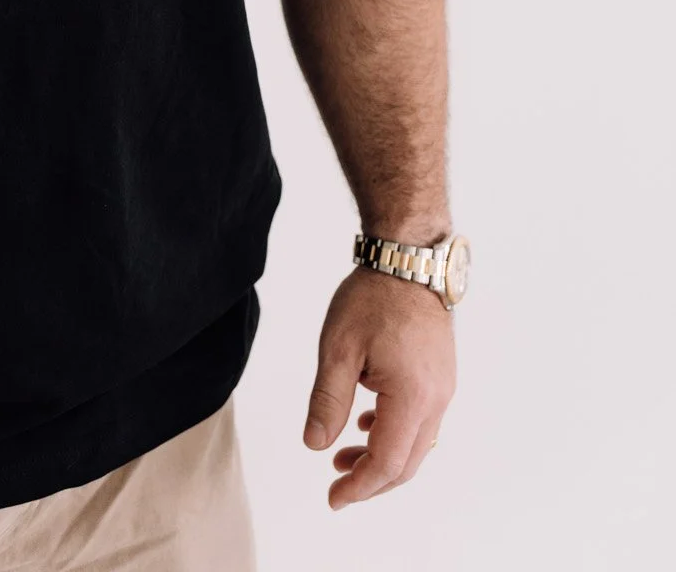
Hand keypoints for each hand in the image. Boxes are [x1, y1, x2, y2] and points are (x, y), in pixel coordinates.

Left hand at [302, 265, 454, 509]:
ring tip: (342, 457)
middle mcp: (436, 399)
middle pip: (406, 463)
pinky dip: (395, 434)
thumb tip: (315, 445)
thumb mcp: (337, 348)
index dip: (360, 486)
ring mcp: (443, 388)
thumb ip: (328, 400)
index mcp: (412, 397)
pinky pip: (422, 421)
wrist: (408, 259)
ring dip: (381, 458)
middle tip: (336, 486)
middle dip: (371, 480)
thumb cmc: (372, 298)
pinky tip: (367, 425)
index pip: (387, 462)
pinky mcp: (441, 376)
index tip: (333, 498)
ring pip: (416, 445)